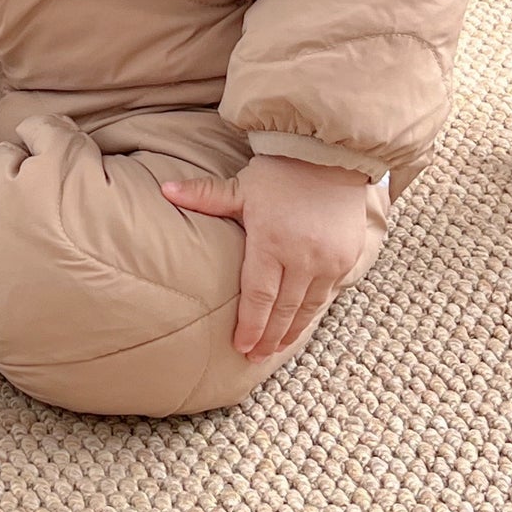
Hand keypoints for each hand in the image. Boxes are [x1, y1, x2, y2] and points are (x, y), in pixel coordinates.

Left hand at [158, 156, 372, 360]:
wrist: (329, 154)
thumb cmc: (280, 171)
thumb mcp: (241, 185)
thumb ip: (204, 196)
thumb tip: (165, 190)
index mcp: (270, 241)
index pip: (258, 297)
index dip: (250, 326)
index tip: (240, 347)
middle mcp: (301, 256)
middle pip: (283, 310)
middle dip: (268, 337)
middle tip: (256, 357)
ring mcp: (327, 261)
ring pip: (308, 307)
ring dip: (292, 331)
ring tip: (277, 348)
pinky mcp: (347, 258)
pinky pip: (328, 294)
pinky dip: (313, 312)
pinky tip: (302, 323)